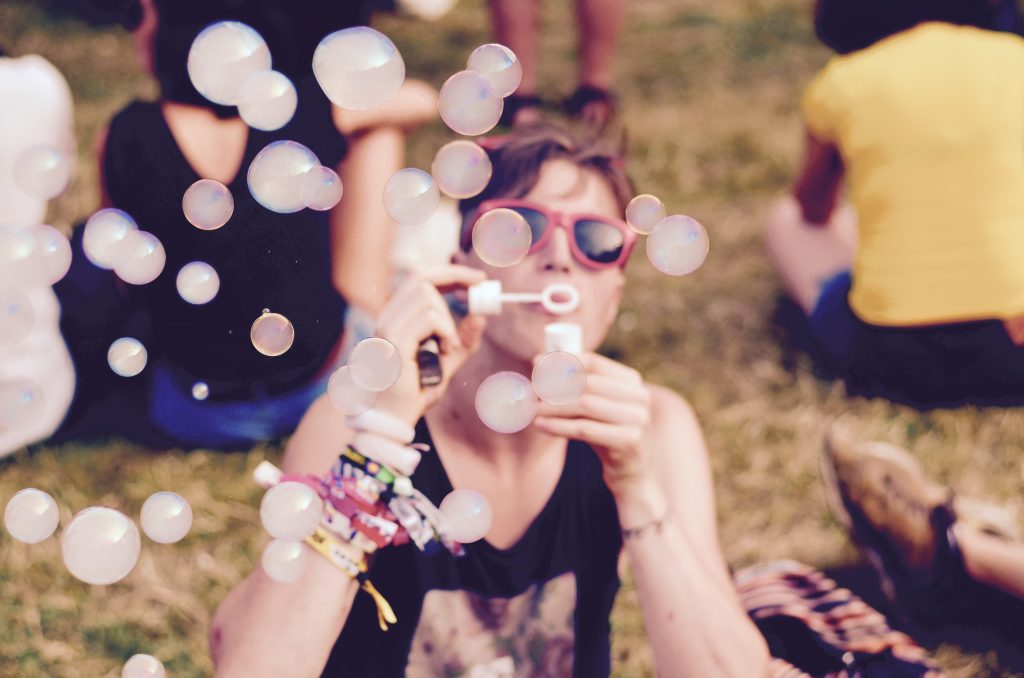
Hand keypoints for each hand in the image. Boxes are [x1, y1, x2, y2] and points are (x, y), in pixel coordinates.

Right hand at [371, 266, 487, 425]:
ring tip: (449, 348)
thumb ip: (462, 342)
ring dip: (448, 321)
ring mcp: (388, 327)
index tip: (477, 279)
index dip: (449, 272)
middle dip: (455, 277)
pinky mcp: (394, 341)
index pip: (419, 278)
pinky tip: (446, 351)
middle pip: (421, 277)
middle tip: (478, 289)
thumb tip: (480, 317)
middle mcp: (387, 317)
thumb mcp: (447, 363)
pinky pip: (429, 319)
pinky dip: (446, 332)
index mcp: (396, 318)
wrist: (395, 419)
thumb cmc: (416, 393)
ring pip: (428, 297)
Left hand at [531, 353, 654, 499]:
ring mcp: (638, 419)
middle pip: (587, 384)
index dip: (564, 361)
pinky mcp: (630, 441)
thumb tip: (540, 363)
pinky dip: (559, 426)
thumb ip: (577, 387)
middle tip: (532, 391)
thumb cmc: (606, 436)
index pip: (594, 363)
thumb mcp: (595, 409)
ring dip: (553, 406)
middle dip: (555, 386)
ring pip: (585, 405)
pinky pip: (585, 429)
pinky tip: (540, 425)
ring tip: (532, 409)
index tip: (536, 364)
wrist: (630, 475)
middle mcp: (639, 397)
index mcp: (632, 382)